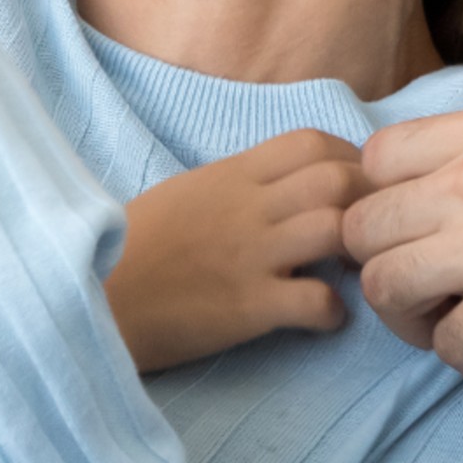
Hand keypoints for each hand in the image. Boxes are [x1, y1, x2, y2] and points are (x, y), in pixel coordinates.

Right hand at [108, 130, 361, 373]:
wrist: (91, 297)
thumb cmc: (133, 249)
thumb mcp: (185, 194)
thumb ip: (236, 185)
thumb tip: (281, 187)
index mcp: (231, 175)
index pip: (312, 142)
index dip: (350, 160)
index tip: (357, 189)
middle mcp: (247, 208)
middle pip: (339, 179)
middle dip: (370, 204)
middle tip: (371, 235)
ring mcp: (249, 255)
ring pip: (337, 228)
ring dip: (361, 253)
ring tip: (353, 274)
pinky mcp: (247, 306)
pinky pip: (318, 301)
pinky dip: (334, 313)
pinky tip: (323, 320)